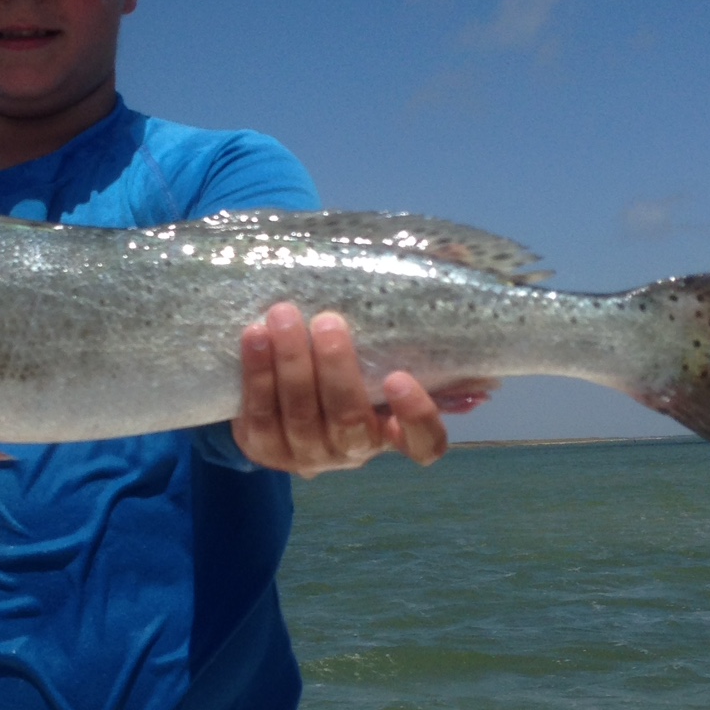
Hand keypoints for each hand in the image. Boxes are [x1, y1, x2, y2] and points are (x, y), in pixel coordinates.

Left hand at [231, 303, 447, 475]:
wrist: (282, 398)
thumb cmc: (348, 361)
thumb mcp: (382, 342)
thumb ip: (416, 308)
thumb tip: (455, 256)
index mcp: (394, 430)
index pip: (424, 442)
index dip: (416, 416)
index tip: (400, 378)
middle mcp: (354, 450)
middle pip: (349, 420)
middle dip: (337, 371)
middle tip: (328, 323)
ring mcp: (307, 454)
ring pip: (300, 416)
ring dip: (290, 365)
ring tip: (282, 317)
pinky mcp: (264, 448)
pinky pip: (260, 415)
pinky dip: (257, 374)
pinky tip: (254, 337)